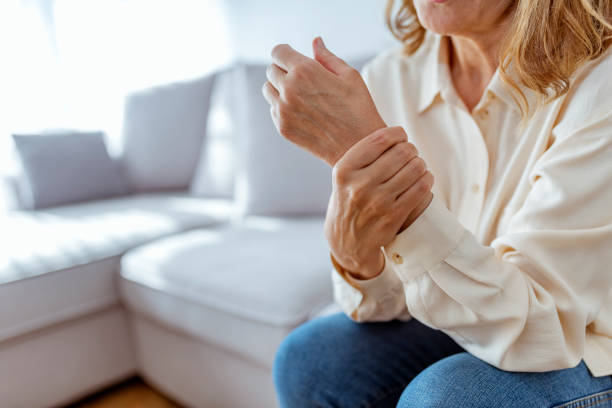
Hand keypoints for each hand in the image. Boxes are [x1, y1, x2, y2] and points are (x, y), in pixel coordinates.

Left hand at [262, 37, 385, 165]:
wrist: (357, 148)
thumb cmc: (359, 109)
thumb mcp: (349, 76)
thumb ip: (327, 57)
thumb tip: (315, 41)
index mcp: (305, 70)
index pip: (278, 52)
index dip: (286, 53)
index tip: (293, 58)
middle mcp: (289, 89)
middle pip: (271, 69)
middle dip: (284, 69)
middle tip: (302, 79)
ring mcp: (283, 110)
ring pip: (268, 89)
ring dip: (279, 88)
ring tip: (301, 95)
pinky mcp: (282, 127)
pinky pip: (273, 109)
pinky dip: (282, 107)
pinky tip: (303, 112)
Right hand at [325, 127, 433, 279]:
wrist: (347, 240)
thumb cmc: (350, 199)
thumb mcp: (344, 176)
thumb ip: (365, 155)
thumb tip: (398, 134)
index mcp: (344, 170)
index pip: (381, 139)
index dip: (398, 134)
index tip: (400, 137)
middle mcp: (359, 185)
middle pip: (402, 152)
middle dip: (411, 149)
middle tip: (410, 154)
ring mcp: (377, 202)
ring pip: (415, 168)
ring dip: (420, 164)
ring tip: (416, 166)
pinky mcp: (393, 216)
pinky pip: (421, 188)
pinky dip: (427, 179)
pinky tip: (423, 179)